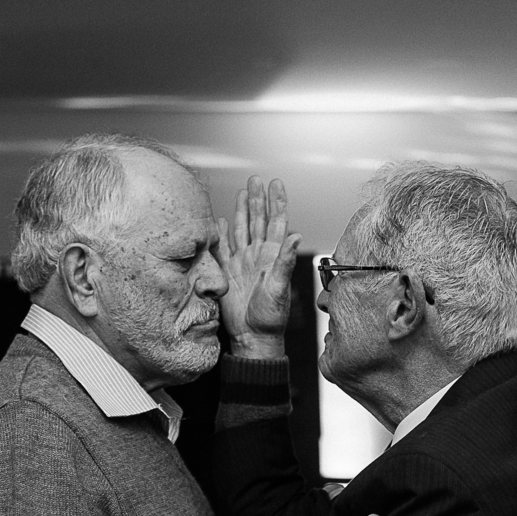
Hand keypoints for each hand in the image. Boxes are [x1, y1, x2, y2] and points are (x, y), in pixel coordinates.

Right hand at [216, 176, 300, 358]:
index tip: (276, 183)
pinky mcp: (227, 272)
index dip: (276, 202)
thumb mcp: (279, 288)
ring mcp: (242, 262)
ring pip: (241, 229)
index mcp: (272, 256)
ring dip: (241, 210)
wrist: (252, 336)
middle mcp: (258, 255)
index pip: (276, 222)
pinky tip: (219, 219)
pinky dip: (220, 233)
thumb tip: (297, 236)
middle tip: (256, 179)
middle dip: (257, 199)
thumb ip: (285, 262)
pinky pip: (222, 247)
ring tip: (242, 192)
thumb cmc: (270, 317)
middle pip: (257, 220)